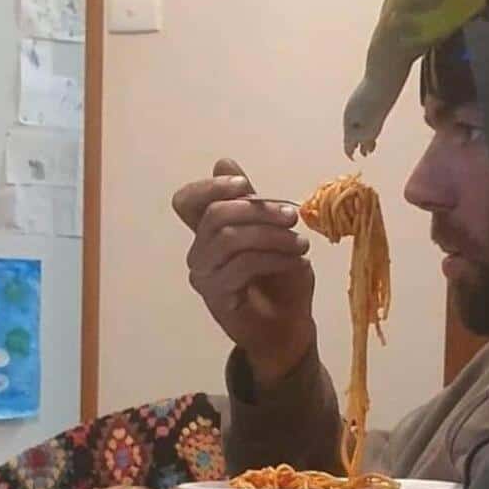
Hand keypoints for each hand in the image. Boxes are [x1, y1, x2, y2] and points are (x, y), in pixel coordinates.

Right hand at [172, 159, 315, 387]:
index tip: (244, 183)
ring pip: (229, 238)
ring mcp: (204, 276)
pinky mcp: (217, 297)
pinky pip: (242, 265)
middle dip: (258, 210)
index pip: (187, 201)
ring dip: (271, 235)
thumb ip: (251, 202)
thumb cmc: (281, 279)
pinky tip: (297, 261)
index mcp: (207, 233)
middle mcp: (198, 253)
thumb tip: (224, 162)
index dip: (210, 187)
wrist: (290, 327)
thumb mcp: (273, 232)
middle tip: (292, 216)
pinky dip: (275, 257)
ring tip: (301, 243)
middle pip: (215, 215)